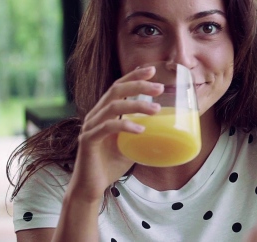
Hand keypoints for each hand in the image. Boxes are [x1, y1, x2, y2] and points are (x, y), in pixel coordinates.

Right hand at [69, 66, 163, 201]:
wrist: (91, 187)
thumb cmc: (111, 164)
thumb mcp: (132, 144)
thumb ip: (142, 132)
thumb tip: (168, 128)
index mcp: (104, 112)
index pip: (118, 87)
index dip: (133, 77)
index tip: (152, 69)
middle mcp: (95, 115)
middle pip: (115, 90)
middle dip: (138, 85)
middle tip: (160, 87)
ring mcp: (90, 127)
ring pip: (113, 107)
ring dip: (137, 106)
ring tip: (157, 109)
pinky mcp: (88, 141)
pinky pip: (107, 128)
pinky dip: (125, 126)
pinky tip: (141, 129)